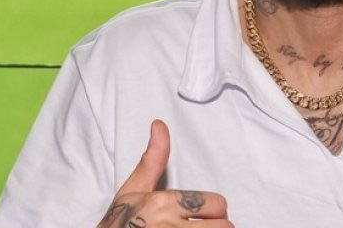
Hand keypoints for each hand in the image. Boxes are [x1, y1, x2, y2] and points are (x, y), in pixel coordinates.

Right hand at [97, 119, 231, 227]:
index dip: (214, 209)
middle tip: (204, 227)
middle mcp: (169, 227)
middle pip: (224, 226)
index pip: (216, 204)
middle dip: (216, 226)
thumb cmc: (118, 223)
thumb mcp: (132, 190)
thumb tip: (159, 125)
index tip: (207, 214)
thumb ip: (153, 159)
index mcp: (163, 204)